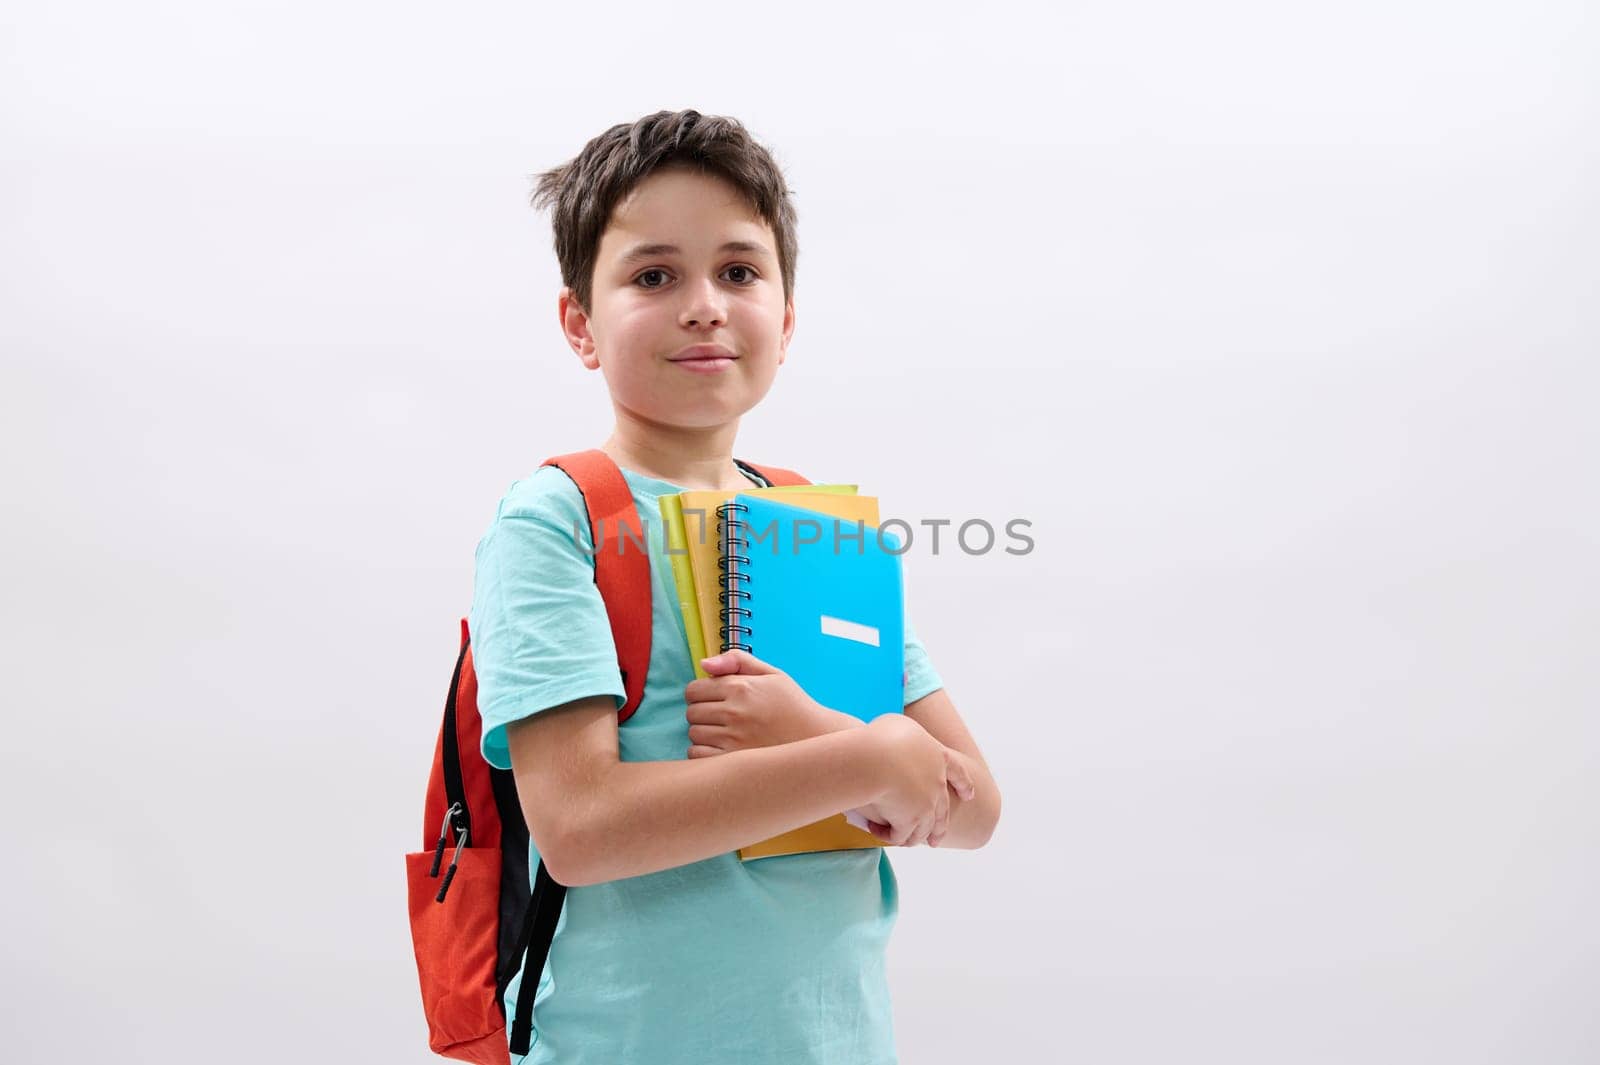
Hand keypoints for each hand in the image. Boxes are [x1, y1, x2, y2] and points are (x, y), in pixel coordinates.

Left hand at [683, 650, 837, 756]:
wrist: (818, 739)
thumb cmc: (794, 705)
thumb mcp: (772, 674)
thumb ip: (737, 661)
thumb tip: (704, 665)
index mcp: (741, 687)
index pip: (694, 690)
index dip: (701, 694)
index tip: (714, 700)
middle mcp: (735, 712)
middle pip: (691, 713)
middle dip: (702, 713)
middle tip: (722, 718)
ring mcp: (733, 739)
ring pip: (694, 734)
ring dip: (704, 734)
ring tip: (726, 734)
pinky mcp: (734, 761)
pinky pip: (698, 755)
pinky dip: (704, 753)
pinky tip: (723, 750)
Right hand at [846, 742, 976, 846]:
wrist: (874, 760)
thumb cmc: (881, 737)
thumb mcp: (897, 724)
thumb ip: (905, 734)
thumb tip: (898, 737)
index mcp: (938, 757)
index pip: (957, 772)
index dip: (963, 784)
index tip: (969, 796)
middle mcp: (938, 784)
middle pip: (943, 811)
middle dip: (939, 828)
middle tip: (936, 841)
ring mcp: (927, 805)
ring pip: (925, 830)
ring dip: (913, 837)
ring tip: (903, 841)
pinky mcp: (911, 821)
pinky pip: (900, 836)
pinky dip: (888, 836)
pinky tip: (876, 831)